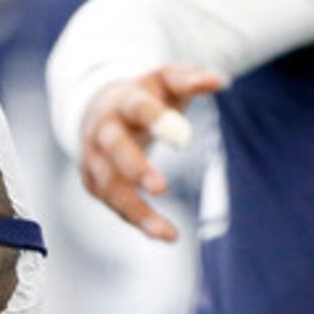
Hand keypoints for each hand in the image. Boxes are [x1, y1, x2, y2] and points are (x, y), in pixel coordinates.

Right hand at [78, 65, 223, 242]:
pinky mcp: (93, 181)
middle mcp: (102, 129)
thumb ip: (190, 79)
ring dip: (135, 210)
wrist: (97, 108)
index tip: (181, 137)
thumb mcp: (165, 81)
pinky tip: (165, 234)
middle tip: (161, 188)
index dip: (155, 119)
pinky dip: (136, 220)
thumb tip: (220, 80)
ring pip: (109, 186)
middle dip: (134, 168)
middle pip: (114, 149)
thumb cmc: (144, 95)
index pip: (136, 107)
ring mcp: (93, 157)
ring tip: (167, 232)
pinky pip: (113, 204)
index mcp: (122, 100)